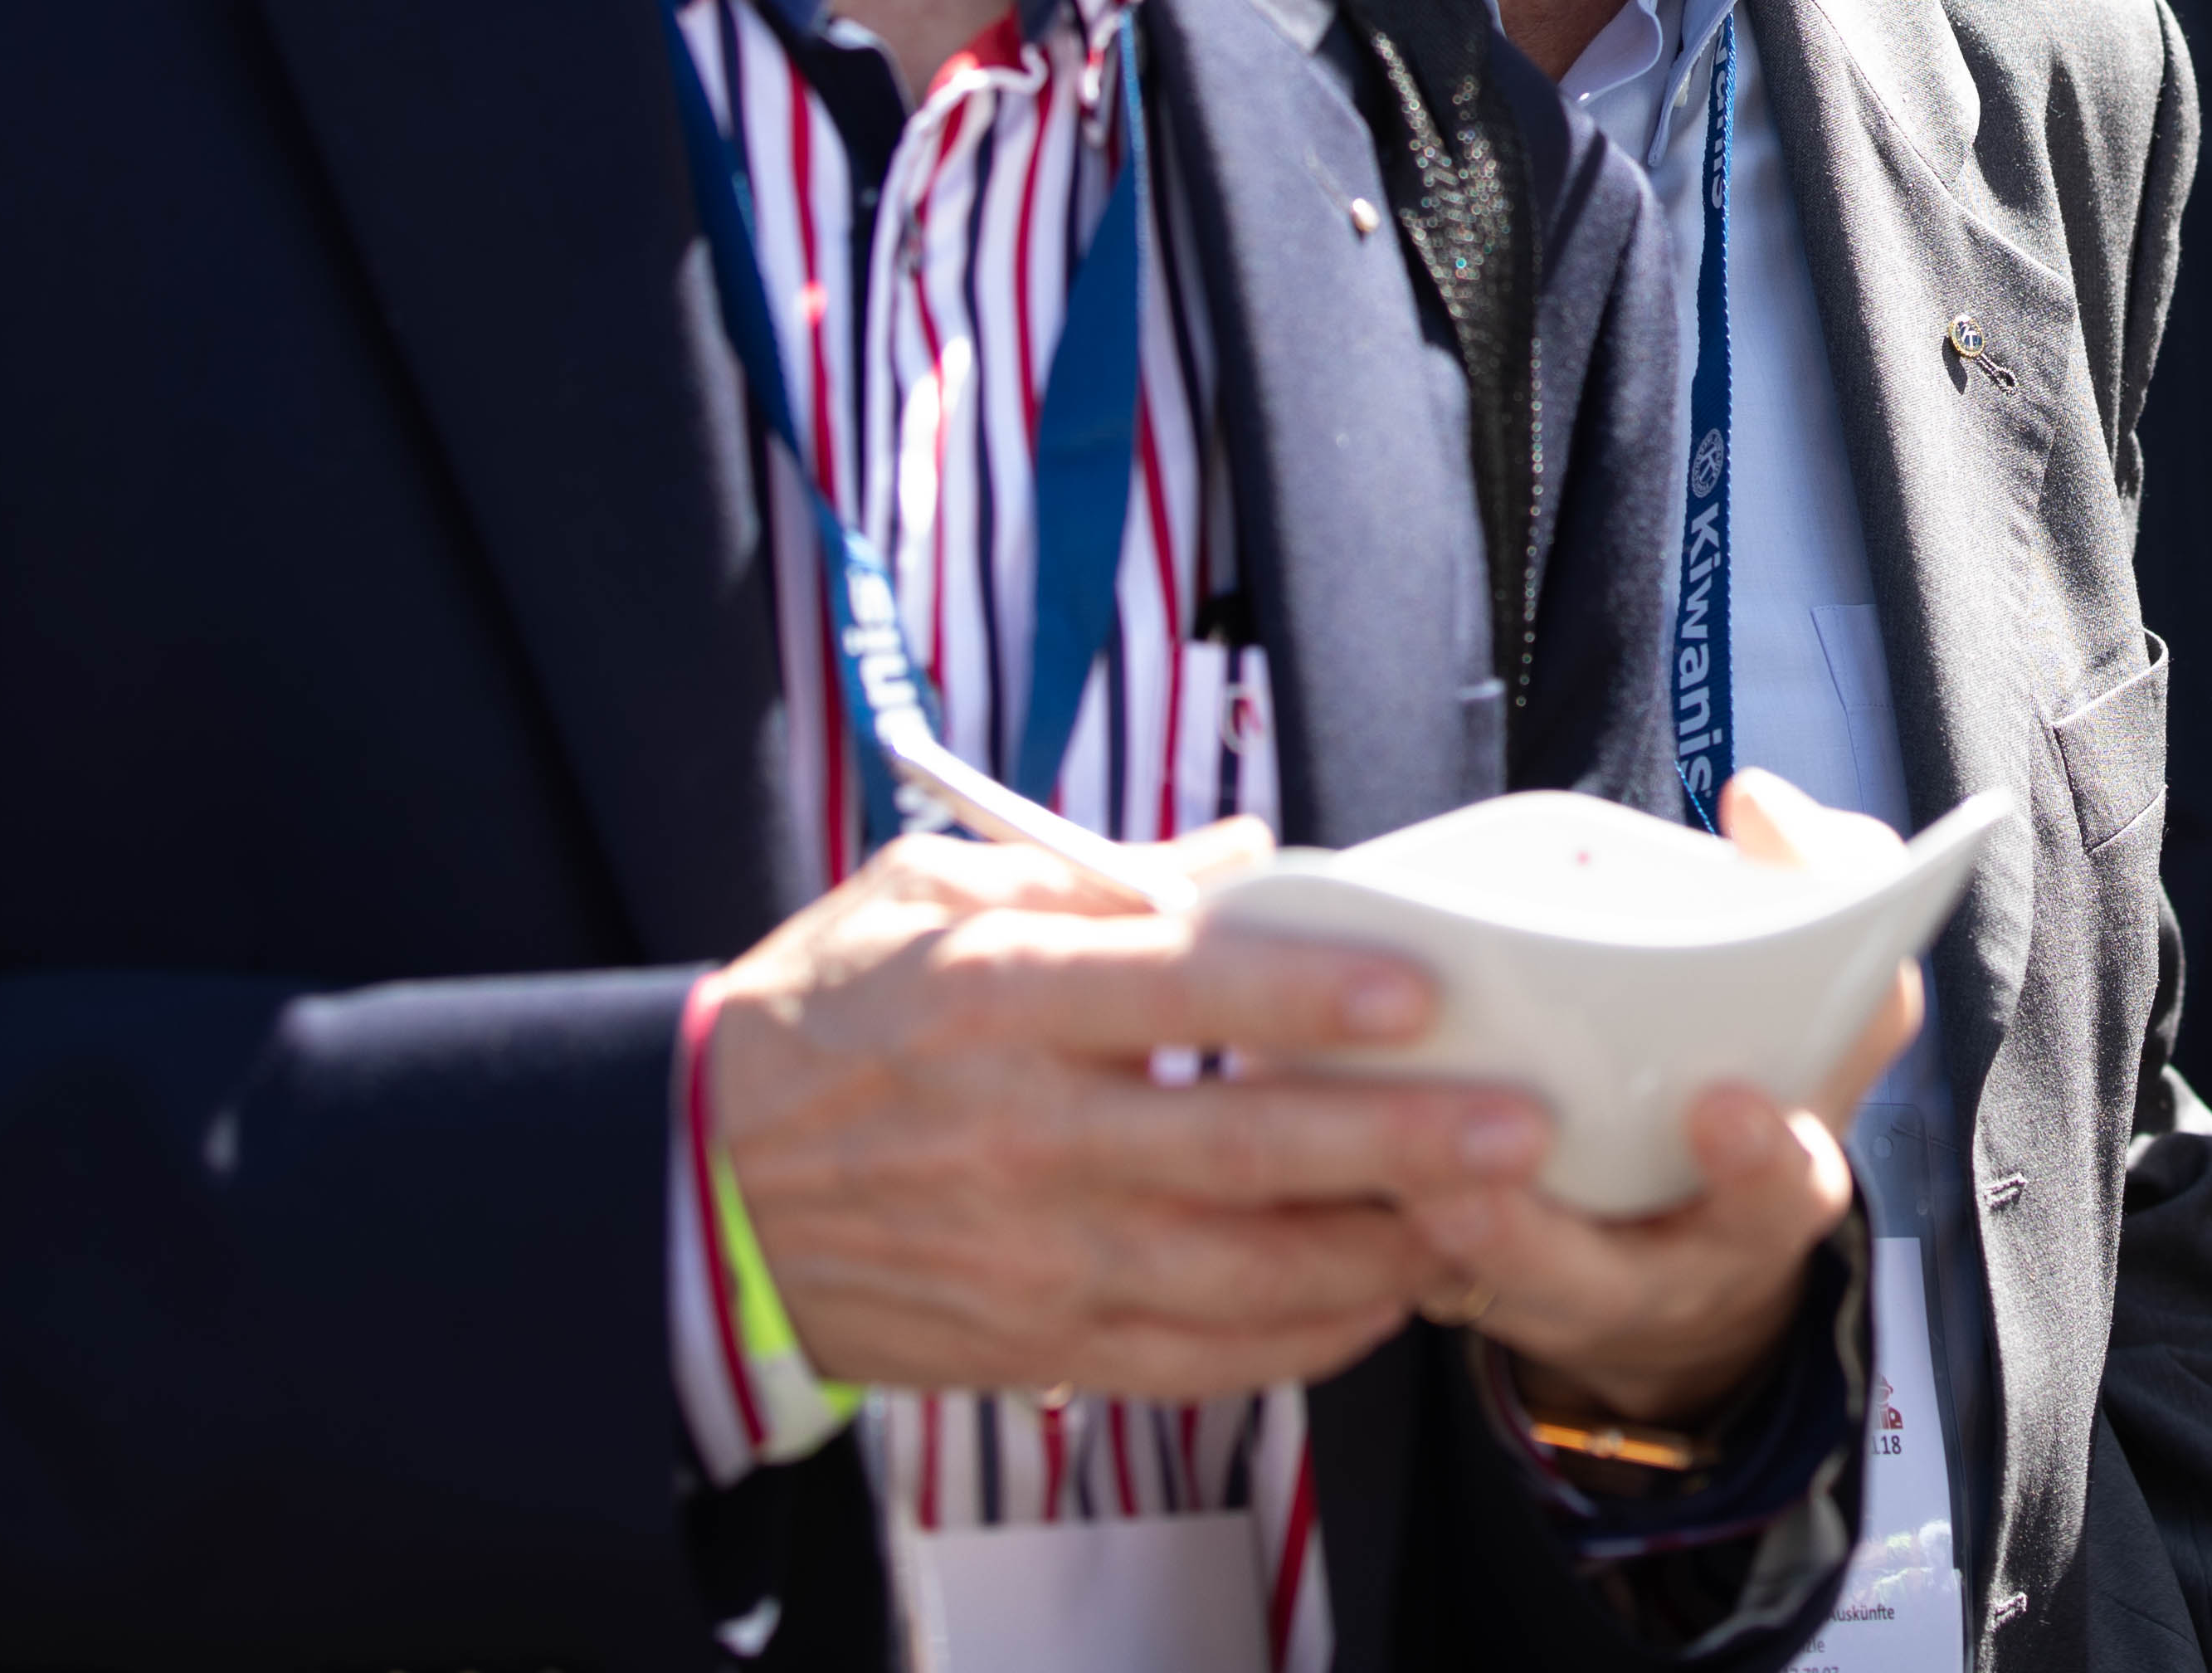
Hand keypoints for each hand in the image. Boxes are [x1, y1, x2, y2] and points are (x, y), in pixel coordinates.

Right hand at [698, 817, 1553, 1404]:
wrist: (699, 1193)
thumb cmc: (829, 1020)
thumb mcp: (930, 899)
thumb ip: (1095, 880)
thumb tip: (1249, 852)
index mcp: (994, 1001)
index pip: (1169, 993)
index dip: (1297, 994)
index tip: (1415, 987)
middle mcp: (1022, 1136)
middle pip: (1233, 1147)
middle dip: (1388, 1142)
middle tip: (1512, 1124)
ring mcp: (1033, 1254)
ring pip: (1235, 1273)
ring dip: (1373, 1252)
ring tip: (1488, 1216)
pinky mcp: (1038, 1341)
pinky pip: (1195, 1360)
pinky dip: (1299, 1342)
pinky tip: (1384, 1298)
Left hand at [1413, 769, 1926, 1431]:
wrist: (1684, 1247)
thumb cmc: (1745, 1079)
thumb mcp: (1824, 1002)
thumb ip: (1821, 893)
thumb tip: (1760, 803)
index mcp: (1771, 1190)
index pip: (1786, 1187)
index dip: (1760, 1158)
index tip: (1721, 1108)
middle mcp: (1670, 1264)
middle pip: (1609, 1278)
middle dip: (1546, 1239)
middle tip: (1487, 1186)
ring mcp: (1570, 1293)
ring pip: (1513, 1292)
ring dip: (1463, 1244)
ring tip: (1412, 1188)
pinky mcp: (1482, 1295)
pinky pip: (1426, 1284)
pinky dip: (1383, 1237)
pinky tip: (1339, 1177)